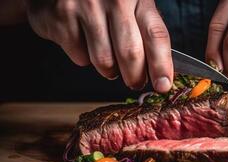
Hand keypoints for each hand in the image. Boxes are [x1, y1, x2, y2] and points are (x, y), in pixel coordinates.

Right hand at [26, 0, 172, 91]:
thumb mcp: (133, 3)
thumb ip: (146, 32)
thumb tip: (160, 73)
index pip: (155, 35)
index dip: (161, 65)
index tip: (163, 85)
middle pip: (130, 54)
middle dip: (135, 77)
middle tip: (135, 82)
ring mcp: (86, 6)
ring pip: (104, 61)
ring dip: (109, 69)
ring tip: (108, 57)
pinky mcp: (62, 16)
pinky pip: (79, 57)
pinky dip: (84, 57)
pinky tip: (83, 41)